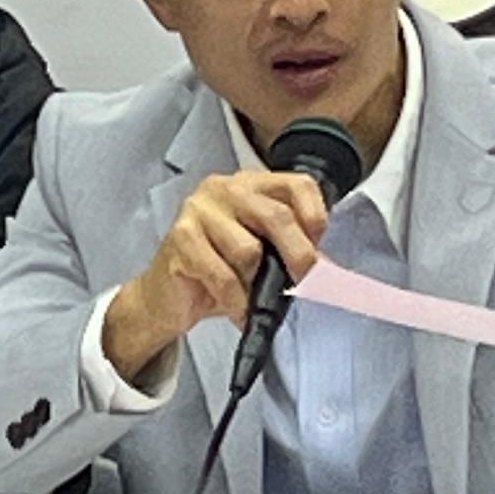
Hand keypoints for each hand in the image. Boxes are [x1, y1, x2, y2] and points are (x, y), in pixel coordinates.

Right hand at [101, 169, 332, 384]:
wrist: (164, 297)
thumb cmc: (217, 272)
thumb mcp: (261, 253)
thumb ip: (290, 248)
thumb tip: (331, 272)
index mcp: (249, 184)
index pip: (297, 184)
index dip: (315, 216)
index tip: (320, 247)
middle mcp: (224, 188)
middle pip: (277, 216)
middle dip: (298, 256)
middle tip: (303, 283)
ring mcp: (198, 210)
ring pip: (248, 249)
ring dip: (255, 283)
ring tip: (250, 296)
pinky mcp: (180, 238)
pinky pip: (223, 275)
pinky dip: (236, 301)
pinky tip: (237, 309)